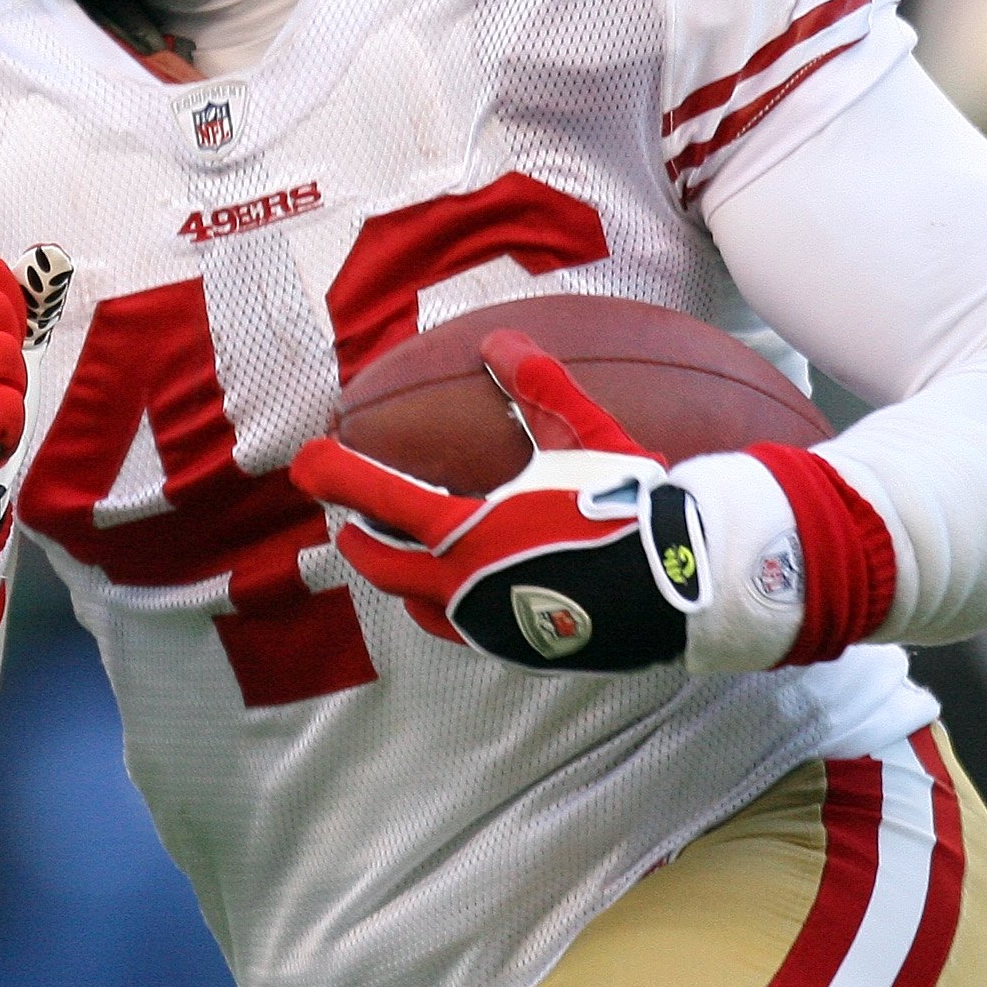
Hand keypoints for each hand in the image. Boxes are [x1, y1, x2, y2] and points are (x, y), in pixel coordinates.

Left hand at [291, 331, 710, 671]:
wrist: (681, 588)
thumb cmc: (631, 508)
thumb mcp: (583, 439)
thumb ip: (537, 387)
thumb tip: (500, 339)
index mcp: (466, 532)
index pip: (376, 497)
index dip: (334, 474)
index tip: (305, 461)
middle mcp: (462, 585)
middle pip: (382, 563)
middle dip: (356, 537)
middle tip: (344, 518)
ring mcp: (483, 623)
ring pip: (415, 600)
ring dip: (395, 573)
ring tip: (390, 552)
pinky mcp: (512, 647)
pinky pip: (456, 625)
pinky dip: (439, 602)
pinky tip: (451, 590)